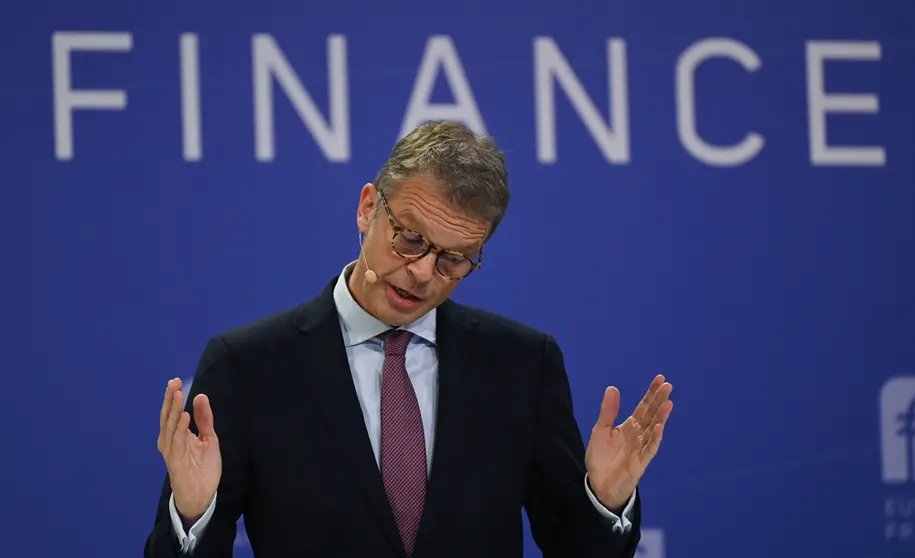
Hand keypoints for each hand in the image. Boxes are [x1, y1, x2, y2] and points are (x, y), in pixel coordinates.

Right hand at [157, 378, 221, 521]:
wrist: (202, 496)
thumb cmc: (203, 468)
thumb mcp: (208, 439)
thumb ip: (204, 419)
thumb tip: (200, 396)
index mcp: (176, 436)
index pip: (172, 412)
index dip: (173, 397)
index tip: (176, 381)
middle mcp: (170, 442)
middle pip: (167, 416)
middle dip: (170, 399)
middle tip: (174, 383)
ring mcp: (171, 452)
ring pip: (170, 427)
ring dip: (173, 409)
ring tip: (178, 394)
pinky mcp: (176, 462)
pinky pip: (177, 442)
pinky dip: (179, 428)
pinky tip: (183, 416)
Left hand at [585, 375, 672, 510]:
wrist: (599, 484)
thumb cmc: (601, 458)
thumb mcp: (600, 430)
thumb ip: (608, 411)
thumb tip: (612, 388)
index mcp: (629, 426)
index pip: (644, 407)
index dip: (651, 393)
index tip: (660, 379)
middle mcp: (639, 435)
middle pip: (652, 415)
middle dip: (659, 400)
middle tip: (668, 386)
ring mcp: (641, 448)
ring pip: (654, 429)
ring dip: (661, 417)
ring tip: (668, 403)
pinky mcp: (641, 462)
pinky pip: (650, 448)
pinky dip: (655, 438)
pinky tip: (659, 427)